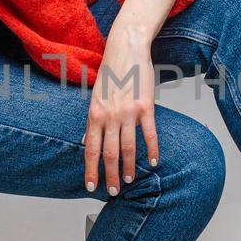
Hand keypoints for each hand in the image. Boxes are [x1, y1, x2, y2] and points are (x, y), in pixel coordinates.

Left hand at [82, 19, 159, 194]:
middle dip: (110, 176)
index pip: (90, 149)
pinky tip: (154, 162)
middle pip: (110, 154)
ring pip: (129, 148)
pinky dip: (152, 151)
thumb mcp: (94, 97)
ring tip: (129, 180)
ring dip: (129, 168)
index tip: (91, 186)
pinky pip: (150, 135)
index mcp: (94, 114)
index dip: (91, 170)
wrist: (126, 49)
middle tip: (112, 191)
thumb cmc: (111, 72)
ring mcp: (128, 113)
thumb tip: (86, 142)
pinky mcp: (146, 108)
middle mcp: (110, 116)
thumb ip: (92, 121)